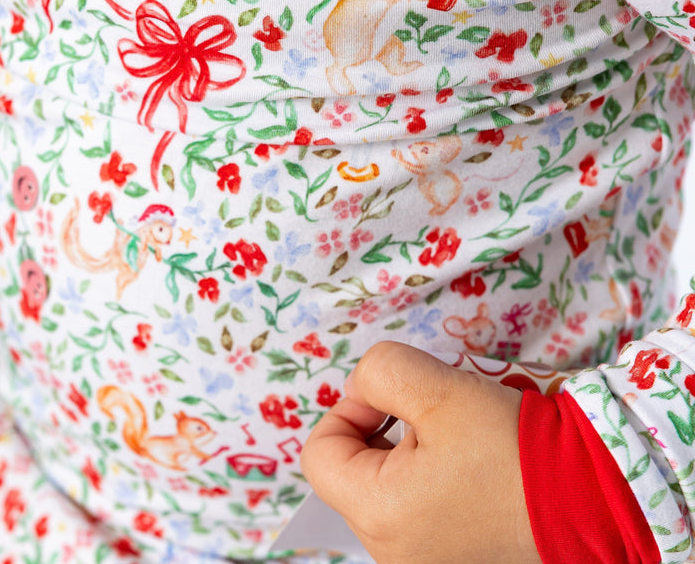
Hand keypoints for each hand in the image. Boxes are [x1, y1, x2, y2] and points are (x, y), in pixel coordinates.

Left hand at [299, 341, 542, 563]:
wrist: (596, 497)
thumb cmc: (514, 447)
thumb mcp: (436, 387)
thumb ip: (379, 372)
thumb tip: (363, 389)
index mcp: (379, 516)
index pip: (321, 453)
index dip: (348, 409)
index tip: (393, 398)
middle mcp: (394, 554)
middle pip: (352, 471)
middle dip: (380, 429)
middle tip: (429, 413)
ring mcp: (426, 562)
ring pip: (385, 488)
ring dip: (407, 451)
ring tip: (454, 439)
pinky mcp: (455, 560)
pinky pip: (417, 510)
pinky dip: (431, 478)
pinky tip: (468, 465)